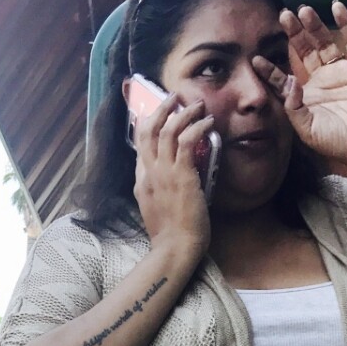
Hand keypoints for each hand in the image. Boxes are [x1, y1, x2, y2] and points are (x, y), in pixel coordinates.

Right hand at [132, 92, 214, 256]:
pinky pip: (185, 141)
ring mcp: (163, 173)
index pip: (139, 146)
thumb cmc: (171, 234)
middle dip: (159, 109)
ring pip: (166, 131)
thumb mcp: (157, 209)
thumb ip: (158, 190)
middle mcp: (148, 173)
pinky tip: (207, 123)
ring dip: (181, 113)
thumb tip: (168, 178)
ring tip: (195, 105)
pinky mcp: (181, 176)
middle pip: (147, 131)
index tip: (157, 113)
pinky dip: (196, 127)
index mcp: (142, 182)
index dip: (147, 125)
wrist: (175, 248)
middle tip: (173, 97)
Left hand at [253, 0, 346, 169]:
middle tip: (283, 16)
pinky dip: (345, 22)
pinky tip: (336, 7)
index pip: (283, 77)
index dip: (270, 68)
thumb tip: (288, 81)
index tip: (255, 58)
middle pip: (303, 51)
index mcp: (305, 96)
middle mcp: (320, 79)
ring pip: (324, 41)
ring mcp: (340, 70)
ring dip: (314, 25)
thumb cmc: (337, 141)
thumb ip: (294, 107)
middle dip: (293, 34)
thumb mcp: (307, 130)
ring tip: (303, 10)